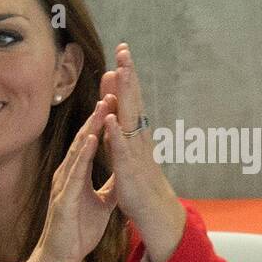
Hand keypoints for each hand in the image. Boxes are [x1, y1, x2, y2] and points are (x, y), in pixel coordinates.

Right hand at [18, 99, 117, 261]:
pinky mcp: (64, 196)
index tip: (117, 97)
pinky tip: (92, 138)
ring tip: (103, 103)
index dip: (105, 118)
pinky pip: (75, 171)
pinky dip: (84, 153)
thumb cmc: (77, 231)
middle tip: (111, 86)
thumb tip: (122, 175)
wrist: (61, 256)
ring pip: (79, 148)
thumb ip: (109, 186)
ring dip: (92, 126)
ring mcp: (64, 183)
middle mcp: (69, 172)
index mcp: (78, 173)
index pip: (93, 139)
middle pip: (86, 136)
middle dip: (99, 112)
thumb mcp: (102, 204)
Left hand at [99, 43, 185, 261]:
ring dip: (125, 95)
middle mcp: (138, 137)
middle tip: (124, 49)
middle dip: (129, 75)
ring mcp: (135, 152)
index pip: (130, 99)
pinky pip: (121, 149)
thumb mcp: (124, 152)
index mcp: (134, 133)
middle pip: (133, 100)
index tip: (121, 53)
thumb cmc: (137, 182)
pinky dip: (116, 134)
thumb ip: (118, 133)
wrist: (152, 211)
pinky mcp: (130, 170)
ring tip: (120, 72)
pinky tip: (109, 118)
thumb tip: (111, 113)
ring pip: (130, 118)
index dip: (125, 77)